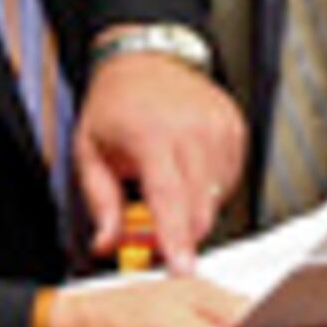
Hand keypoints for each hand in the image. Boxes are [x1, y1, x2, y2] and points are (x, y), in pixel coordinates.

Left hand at [73, 48, 241, 269]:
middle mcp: (192, 130)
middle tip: (152, 227)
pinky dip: (208, 188)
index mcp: (152, 135)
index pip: (170, 199)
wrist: (145, 58)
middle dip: (180, 234)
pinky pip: (229, 180)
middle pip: (200, 209)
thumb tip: (107, 244)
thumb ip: (102, 204)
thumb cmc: (116, 103)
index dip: (176, 239)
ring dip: (193, 208)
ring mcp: (219, 128)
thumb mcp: (90, 152)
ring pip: (217, 199)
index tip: (182, 268)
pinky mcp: (236, 129)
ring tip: (166, 179)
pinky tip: (186, 167)